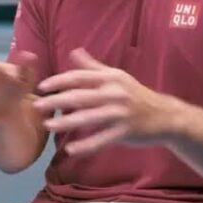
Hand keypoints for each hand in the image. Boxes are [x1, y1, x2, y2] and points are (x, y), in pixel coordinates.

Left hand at [32, 48, 175, 154]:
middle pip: (80, 96)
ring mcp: (120, 113)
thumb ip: (93, 67)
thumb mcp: (116, 77)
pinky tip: (70, 150)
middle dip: (56, 101)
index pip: (79, 77)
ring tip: (48, 126)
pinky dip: (86, 146)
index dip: (58, 81)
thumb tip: (74, 51)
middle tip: (36, 106)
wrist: (165, 116)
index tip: (41, 87)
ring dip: (66, 122)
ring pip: (88, 118)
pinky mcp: (126, 132)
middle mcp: (115, 93)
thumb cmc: (135, 95)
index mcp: (110, 78)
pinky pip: (102, 140)